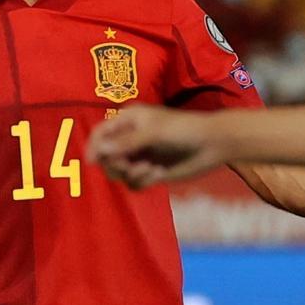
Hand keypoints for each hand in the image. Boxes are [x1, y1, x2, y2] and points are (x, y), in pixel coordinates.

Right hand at [86, 105, 226, 188]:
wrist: (212, 144)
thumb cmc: (183, 129)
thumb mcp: (154, 133)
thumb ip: (126, 142)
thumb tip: (100, 150)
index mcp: (128, 121)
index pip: (100, 133)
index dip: (94, 146)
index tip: (93, 161)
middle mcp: (130, 139)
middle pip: (106, 156)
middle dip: (116, 164)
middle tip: (130, 166)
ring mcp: (139, 156)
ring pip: (119, 172)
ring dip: (131, 173)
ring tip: (150, 169)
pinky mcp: (150, 172)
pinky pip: (134, 183)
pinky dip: (142, 181)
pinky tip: (158, 173)